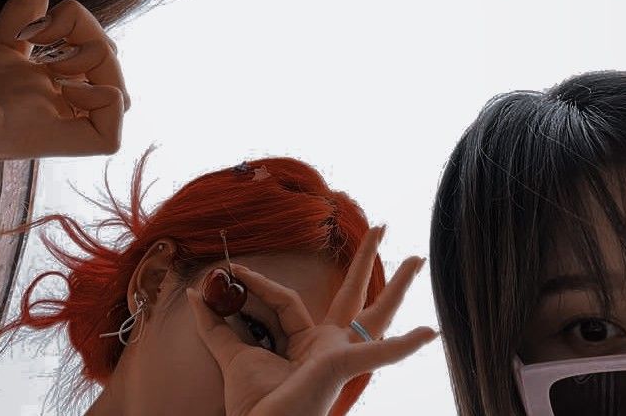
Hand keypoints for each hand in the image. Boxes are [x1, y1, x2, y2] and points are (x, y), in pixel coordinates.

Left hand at [187, 226, 436, 415]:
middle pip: (353, 293)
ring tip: (417, 258)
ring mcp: (340, 354)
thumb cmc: (252, 406)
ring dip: (398, 286)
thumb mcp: (232, 356)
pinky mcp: (342, 364)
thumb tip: (196, 292)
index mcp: (305, 342)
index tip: (229, 269)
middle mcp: (328, 345)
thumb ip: (216, 325)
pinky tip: (429, 332)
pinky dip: (405, 346)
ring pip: (376, 313)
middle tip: (382, 227)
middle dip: (366, 260)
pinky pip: (380, 356)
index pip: (284, 300)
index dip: (256, 284)